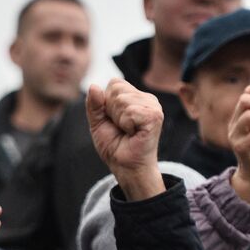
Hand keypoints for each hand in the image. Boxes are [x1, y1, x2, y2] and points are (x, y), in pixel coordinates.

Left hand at [86, 79, 165, 200]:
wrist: (125, 166)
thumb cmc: (115, 145)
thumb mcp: (98, 122)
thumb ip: (94, 104)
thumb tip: (93, 86)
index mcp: (136, 97)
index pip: (114, 83)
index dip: (106, 103)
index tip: (114, 120)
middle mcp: (147, 99)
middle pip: (116, 89)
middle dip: (110, 111)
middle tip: (120, 128)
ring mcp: (153, 107)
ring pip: (122, 100)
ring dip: (118, 119)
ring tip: (127, 132)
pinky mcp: (155, 116)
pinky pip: (130, 111)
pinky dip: (125, 125)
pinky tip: (133, 133)